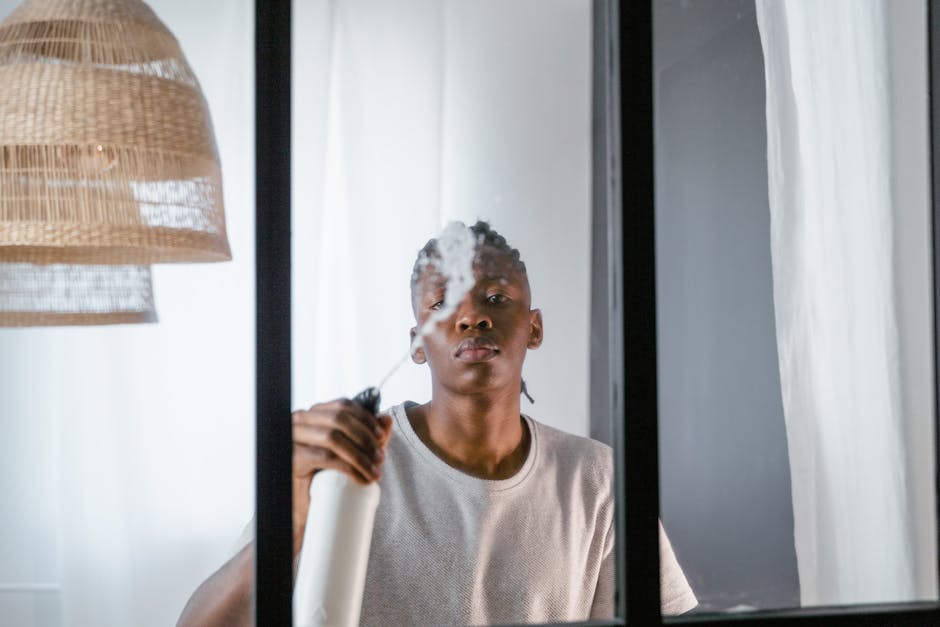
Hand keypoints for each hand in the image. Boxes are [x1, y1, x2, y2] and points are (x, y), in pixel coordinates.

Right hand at [291, 398, 391, 555]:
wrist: (305, 509)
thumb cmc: (325, 478)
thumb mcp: (352, 453)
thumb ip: (368, 435)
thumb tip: (387, 420)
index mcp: (313, 414)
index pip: (343, 405)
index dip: (366, 419)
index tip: (382, 437)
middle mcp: (299, 420)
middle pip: (339, 419)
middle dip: (365, 437)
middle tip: (380, 458)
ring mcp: (292, 438)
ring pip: (333, 437)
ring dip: (360, 455)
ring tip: (375, 472)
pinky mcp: (293, 458)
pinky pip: (325, 457)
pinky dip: (349, 468)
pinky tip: (362, 479)